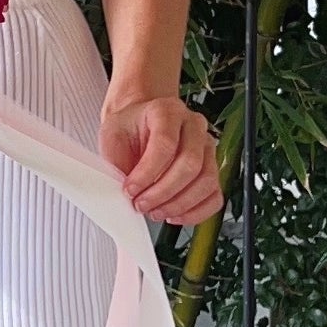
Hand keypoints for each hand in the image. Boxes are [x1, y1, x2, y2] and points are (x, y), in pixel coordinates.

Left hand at [100, 91, 221, 226]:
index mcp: (167, 111)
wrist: (140, 124)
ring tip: (155, 212)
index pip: (166, 144)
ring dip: (179, 204)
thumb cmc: (129, 128)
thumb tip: (120, 196)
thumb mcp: (112, 136)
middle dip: (163, 192)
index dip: (147, 173)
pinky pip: (214, 196)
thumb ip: (116, 162)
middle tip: (141, 204)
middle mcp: (193, 126)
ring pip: (206, 182)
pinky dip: (197, 212)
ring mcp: (207, 147)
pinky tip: (175, 215)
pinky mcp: (213, 168)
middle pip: (190, 164)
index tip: (130, 190)